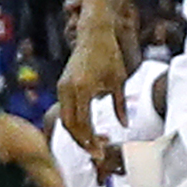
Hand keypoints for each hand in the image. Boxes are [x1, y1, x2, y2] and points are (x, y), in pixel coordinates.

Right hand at [54, 35, 132, 170]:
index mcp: (82, 89)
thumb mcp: (118, 81)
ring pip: (65, 118)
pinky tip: (90, 127)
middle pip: (69, 125)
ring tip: (96, 141)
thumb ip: (120, 105)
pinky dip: (76, 122)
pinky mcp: (62, 85)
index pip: (83, 124)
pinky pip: (65, 109)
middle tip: (97, 153)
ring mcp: (62, 86)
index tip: (101, 153)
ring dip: (78, 133)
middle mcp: (67, 89)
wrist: (93, 33)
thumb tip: (125, 125)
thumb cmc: (109, 55)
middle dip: (82, 142)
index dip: (91, 141)